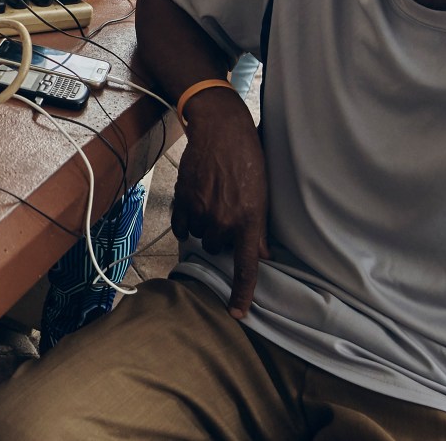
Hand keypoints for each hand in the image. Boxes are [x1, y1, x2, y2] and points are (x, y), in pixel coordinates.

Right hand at [170, 87, 267, 318]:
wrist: (221, 131)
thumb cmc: (249, 159)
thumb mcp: (263, 194)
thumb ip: (259, 228)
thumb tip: (261, 253)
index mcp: (249, 221)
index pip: (247, 266)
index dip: (242, 293)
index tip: (237, 314)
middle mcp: (224, 220)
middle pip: (219, 248)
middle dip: (223, 237)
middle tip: (229, 214)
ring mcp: (201, 211)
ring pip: (200, 236)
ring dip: (206, 226)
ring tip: (215, 201)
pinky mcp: (183, 200)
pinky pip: (182, 226)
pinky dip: (187, 222)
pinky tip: (195, 205)